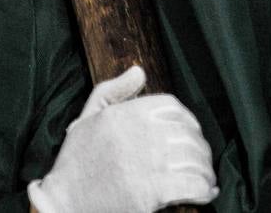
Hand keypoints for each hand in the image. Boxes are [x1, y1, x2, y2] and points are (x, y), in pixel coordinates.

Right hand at [28, 65, 218, 212]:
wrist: (64, 202)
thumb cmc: (76, 160)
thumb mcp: (89, 116)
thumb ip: (115, 90)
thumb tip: (140, 71)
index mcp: (128, 112)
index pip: (172, 107)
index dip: (187, 119)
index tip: (191, 132)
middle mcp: (141, 132)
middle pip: (187, 133)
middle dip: (200, 147)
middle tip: (202, 159)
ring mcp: (148, 162)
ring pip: (193, 159)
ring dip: (205, 170)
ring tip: (206, 178)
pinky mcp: (151, 192)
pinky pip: (191, 185)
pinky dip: (204, 190)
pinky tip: (206, 193)